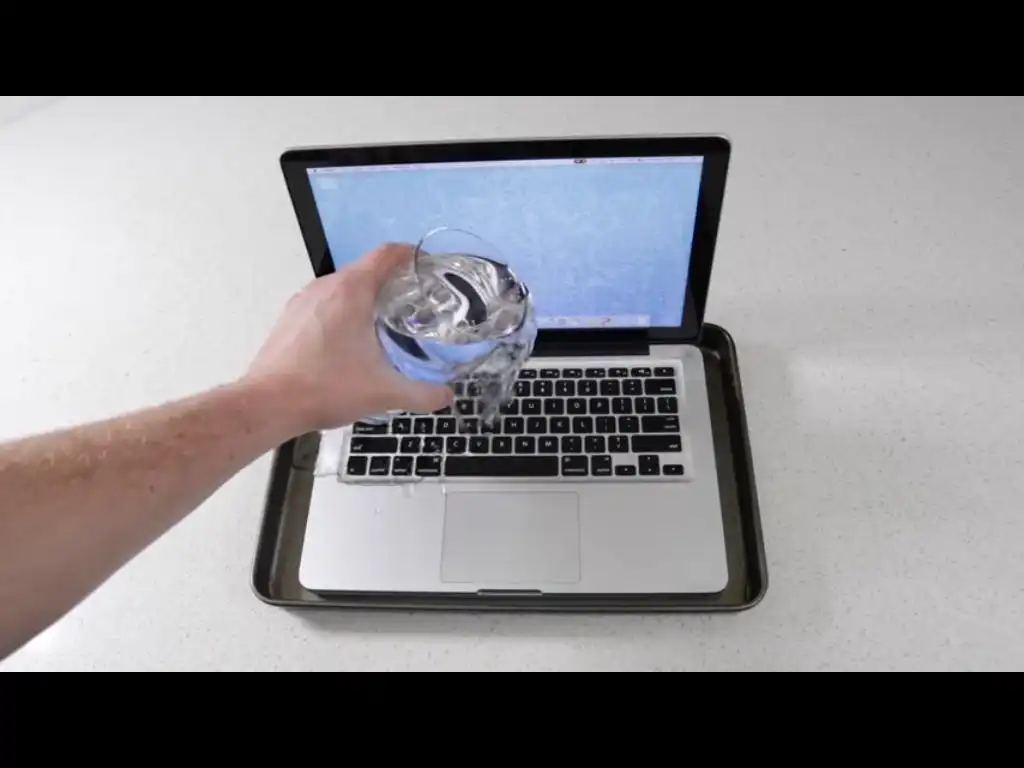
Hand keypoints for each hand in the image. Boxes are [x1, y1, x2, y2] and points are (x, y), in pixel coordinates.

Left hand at [246, 244, 453, 431]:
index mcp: (351, 290)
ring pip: (344, 286)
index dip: (412, 255)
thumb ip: (422, 394)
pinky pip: (325, 303)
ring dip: (367, 297)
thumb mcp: (384, 393)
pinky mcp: (290, 317)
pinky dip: (344, 311)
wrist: (268, 403)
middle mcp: (326, 285)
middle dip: (394, 282)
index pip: (387, 253)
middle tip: (417, 305)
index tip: (430, 270)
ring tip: (387, 324)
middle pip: (367, 269)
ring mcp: (303, 300)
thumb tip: (447, 396)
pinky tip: (351, 342)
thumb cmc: (327, 388)